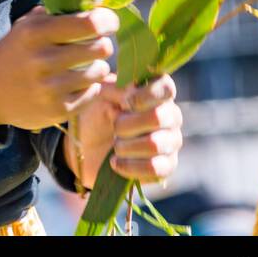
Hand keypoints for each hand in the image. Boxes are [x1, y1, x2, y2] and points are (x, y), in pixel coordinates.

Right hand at [0, 6, 119, 129]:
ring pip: (99, 72)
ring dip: (98, 66)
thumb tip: (94, 6)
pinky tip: (79, 82)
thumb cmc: (15, 51)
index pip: (88, 24)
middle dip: (103, 44)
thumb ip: (56, 14)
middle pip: (100, 48)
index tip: (110, 21)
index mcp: (36, 33)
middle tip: (97, 44)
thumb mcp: (27, 26)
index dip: (107, 20)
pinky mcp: (58, 111)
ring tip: (87, 64)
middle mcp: (43, 60)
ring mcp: (51, 88)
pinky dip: (91, 87)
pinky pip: (92, 93)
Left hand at [63, 71, 182, 190]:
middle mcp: (170, 116)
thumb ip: (117, 88)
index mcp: (157, 93)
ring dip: (126, 146)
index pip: (166, 87)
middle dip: (128, 124)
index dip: (144, 95)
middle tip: (115, 128)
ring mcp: (171, 142)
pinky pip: (154, 168)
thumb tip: (132, 90)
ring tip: (116, 146)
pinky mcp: (167, 167)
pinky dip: (130, 166)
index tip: (123, 103)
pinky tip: (116, 162)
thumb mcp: (101, 95)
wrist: (86, 149)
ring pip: (154, 144)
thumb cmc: (97, 114)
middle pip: (158, 117)